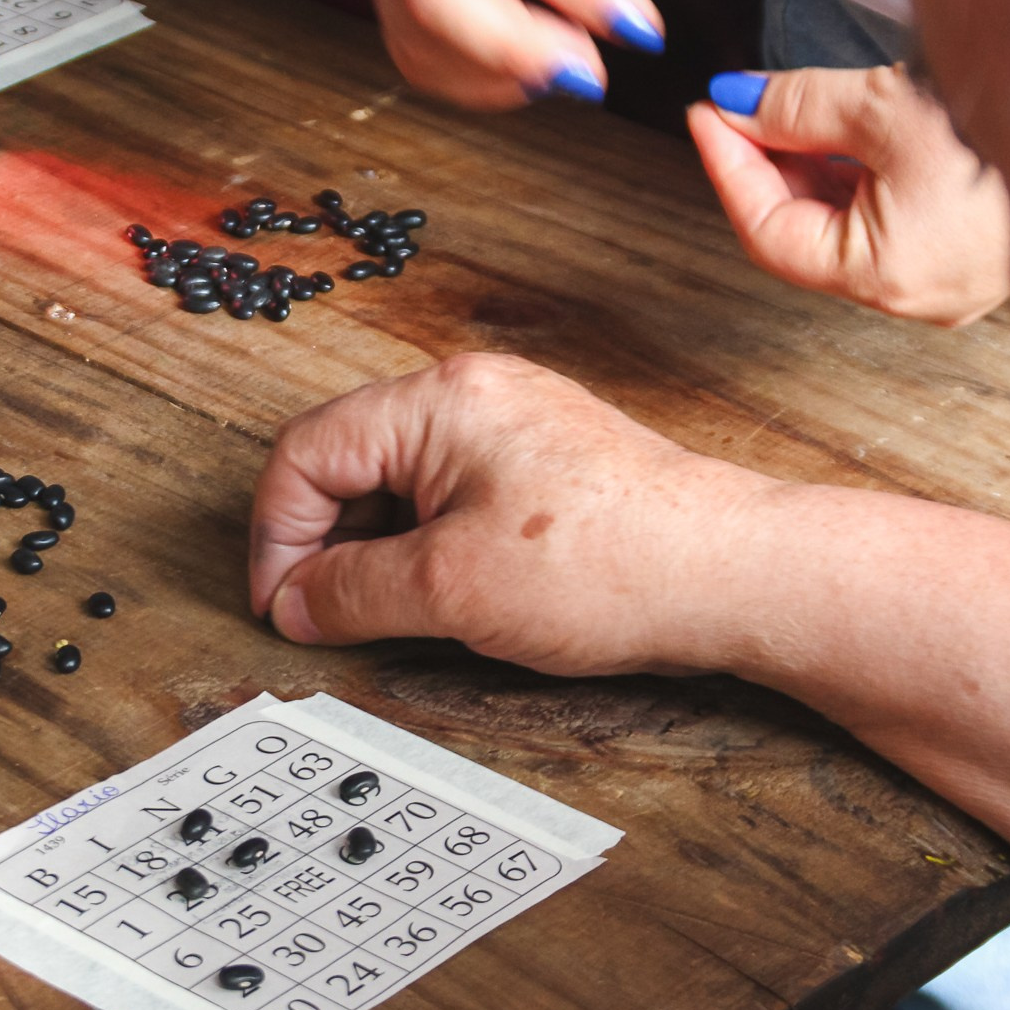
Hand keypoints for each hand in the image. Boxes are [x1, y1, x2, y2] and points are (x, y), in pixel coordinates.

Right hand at [249, 354, 774, 673]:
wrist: (731, 576)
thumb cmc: (614, 565)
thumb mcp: (451, 590)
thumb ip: (352, 592)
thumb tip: (295, 603)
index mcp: (441, 399)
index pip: (307, 451)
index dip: (278, 537)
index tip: (283, 604)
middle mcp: (476, 394)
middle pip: (349, 460)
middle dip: (324, 543)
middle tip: (325, 615)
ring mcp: (515, 425)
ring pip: (401, 483)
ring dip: (377, 550)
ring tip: (390, 613)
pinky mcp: (546, 465)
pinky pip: (452, 495)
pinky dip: (428, 547)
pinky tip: (446, 597)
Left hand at [689, 66, 1009, 324]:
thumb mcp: (888, 106)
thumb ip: (799, 108)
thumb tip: (743, 104)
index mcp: (888, 279)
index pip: (769, 234)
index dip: (730, 170)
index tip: (709, 114)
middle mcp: (918, 298)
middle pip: (807, 233)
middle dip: (770, 164)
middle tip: (745, 102)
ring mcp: (950, 282)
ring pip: (850, 225)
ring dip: (817, 166)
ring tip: (804, 106)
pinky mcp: (974, 257)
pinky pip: (894, 221)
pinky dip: (864, 176)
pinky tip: (860, 129)